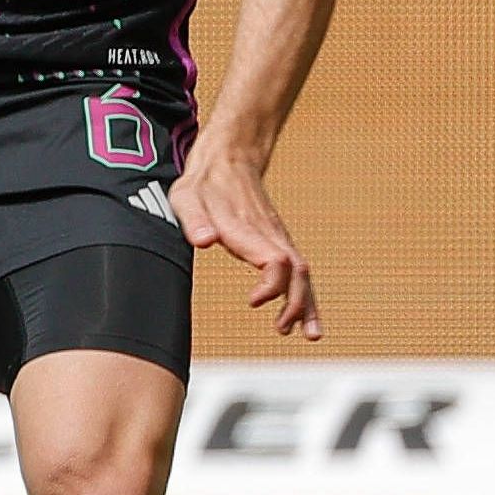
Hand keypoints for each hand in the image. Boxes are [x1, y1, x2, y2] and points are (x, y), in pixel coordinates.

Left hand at [170, 149, 321, 340]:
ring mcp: (278, 238)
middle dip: (296, 304)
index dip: (272, 284)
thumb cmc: (203, 184)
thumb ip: (194, 220)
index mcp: (248, 229)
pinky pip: (298, 271)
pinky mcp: (278, 242)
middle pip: (297, 272)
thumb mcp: (186, 197)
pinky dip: (305, 296)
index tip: (255, 301)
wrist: (228, 160)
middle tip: (283, 329)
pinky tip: (305, 319)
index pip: (275, 260)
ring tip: (308, 335)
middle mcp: (270, 235)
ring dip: (307, 304)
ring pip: (303, 274)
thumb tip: (204, 241)